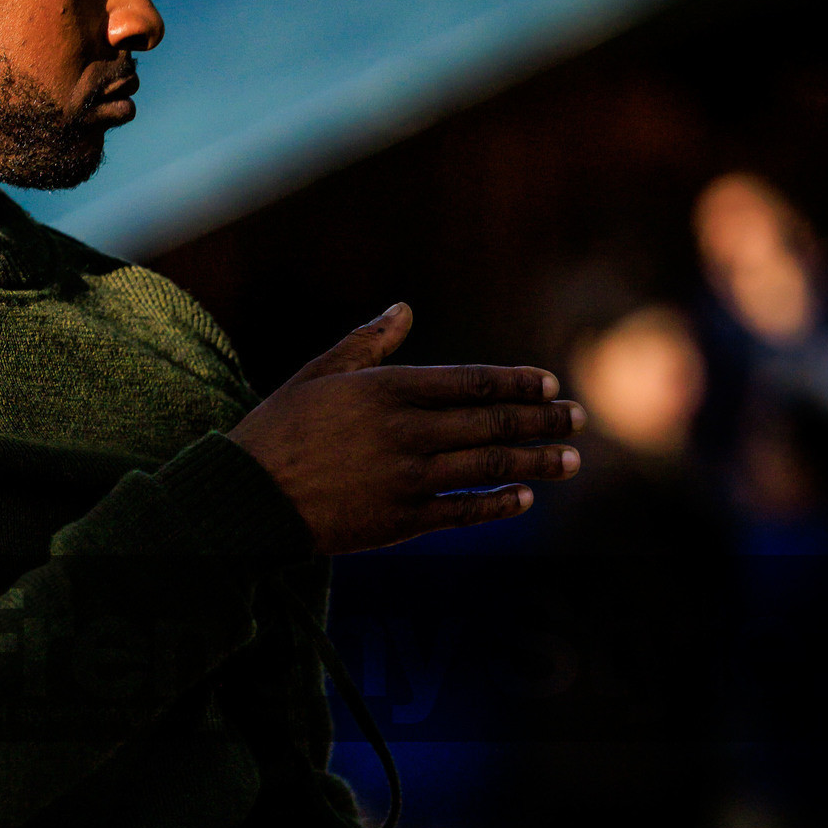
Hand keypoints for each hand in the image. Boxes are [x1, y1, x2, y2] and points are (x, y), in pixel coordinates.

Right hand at [228, 303, 583, 552]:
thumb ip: (368, 343)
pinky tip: (523, 498)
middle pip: (492, 424)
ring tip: (570, 459)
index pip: (473, 383)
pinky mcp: (400, 519)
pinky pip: (463, 511)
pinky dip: (497, 504)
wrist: (247, 497)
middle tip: (580, 419)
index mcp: (388, 388)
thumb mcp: (320, 374)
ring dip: (536, 462)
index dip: (518, 384)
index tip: (550, 385)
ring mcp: (407, 477)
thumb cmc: (278, 430)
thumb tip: (404, 308)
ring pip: (488, 467)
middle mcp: (406, 430)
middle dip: (543, 420)